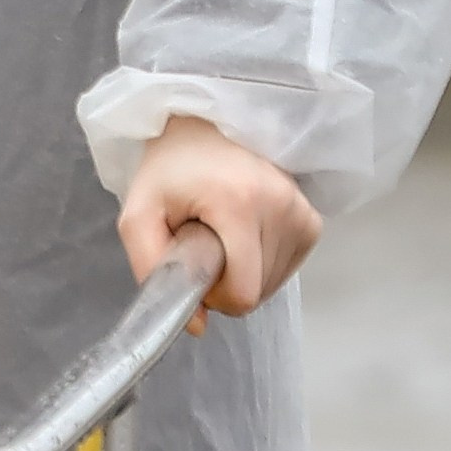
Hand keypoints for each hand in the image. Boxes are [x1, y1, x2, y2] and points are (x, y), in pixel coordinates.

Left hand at [118, 116, 320, 320]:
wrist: (205, 125)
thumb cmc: (170, 170)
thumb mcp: (138, 215)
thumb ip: (153, 270)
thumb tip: (199, 325)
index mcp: (239, 204)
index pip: (243, 293)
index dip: (214, 294)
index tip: (195, 264)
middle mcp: (281, 207)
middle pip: (257, 292)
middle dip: (227, 281)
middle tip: (204, 241)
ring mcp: (303, 212)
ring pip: (273, 284)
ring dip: (244, 271)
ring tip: (223, 230)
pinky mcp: (313, 220)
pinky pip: (287, 267)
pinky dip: (263, 262)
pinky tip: (244, 232)